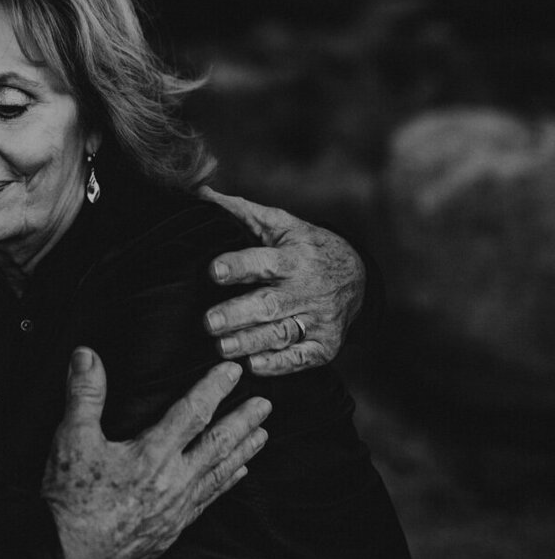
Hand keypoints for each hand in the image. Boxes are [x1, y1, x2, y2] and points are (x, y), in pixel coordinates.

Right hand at [42, 350, 269, 558]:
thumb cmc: (70, 502)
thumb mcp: (71, 440)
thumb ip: (84, 394)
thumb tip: (87, 356)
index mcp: (151, 456)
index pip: (192, 413)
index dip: (214, 388)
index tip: (233, 371)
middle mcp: (172, 482)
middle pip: (218, 444)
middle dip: (243, 421)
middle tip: (266, 404)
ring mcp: (177, 508)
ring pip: (219, 473)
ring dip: (243, 451)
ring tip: (263, 435)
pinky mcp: (172, 529)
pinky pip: (208, 500)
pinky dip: (226, 483)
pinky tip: (236, 475)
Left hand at [198, 187, 364, 374]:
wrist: (356, 275)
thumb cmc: (306, 246)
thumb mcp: (281, 224)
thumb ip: (242, 212)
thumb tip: (201, 193)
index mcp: (295, 257)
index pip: (265, 261)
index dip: (239, 266)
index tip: (214, 271)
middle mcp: (308, 289)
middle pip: (271, 304)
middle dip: (238, 314)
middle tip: (209, 322)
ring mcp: (319, 319)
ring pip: (282, 334)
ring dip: (251, 342)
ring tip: (221, 347)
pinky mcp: (326, 344)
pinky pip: (301, 358)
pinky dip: (279, 364)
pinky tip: (254, 365)